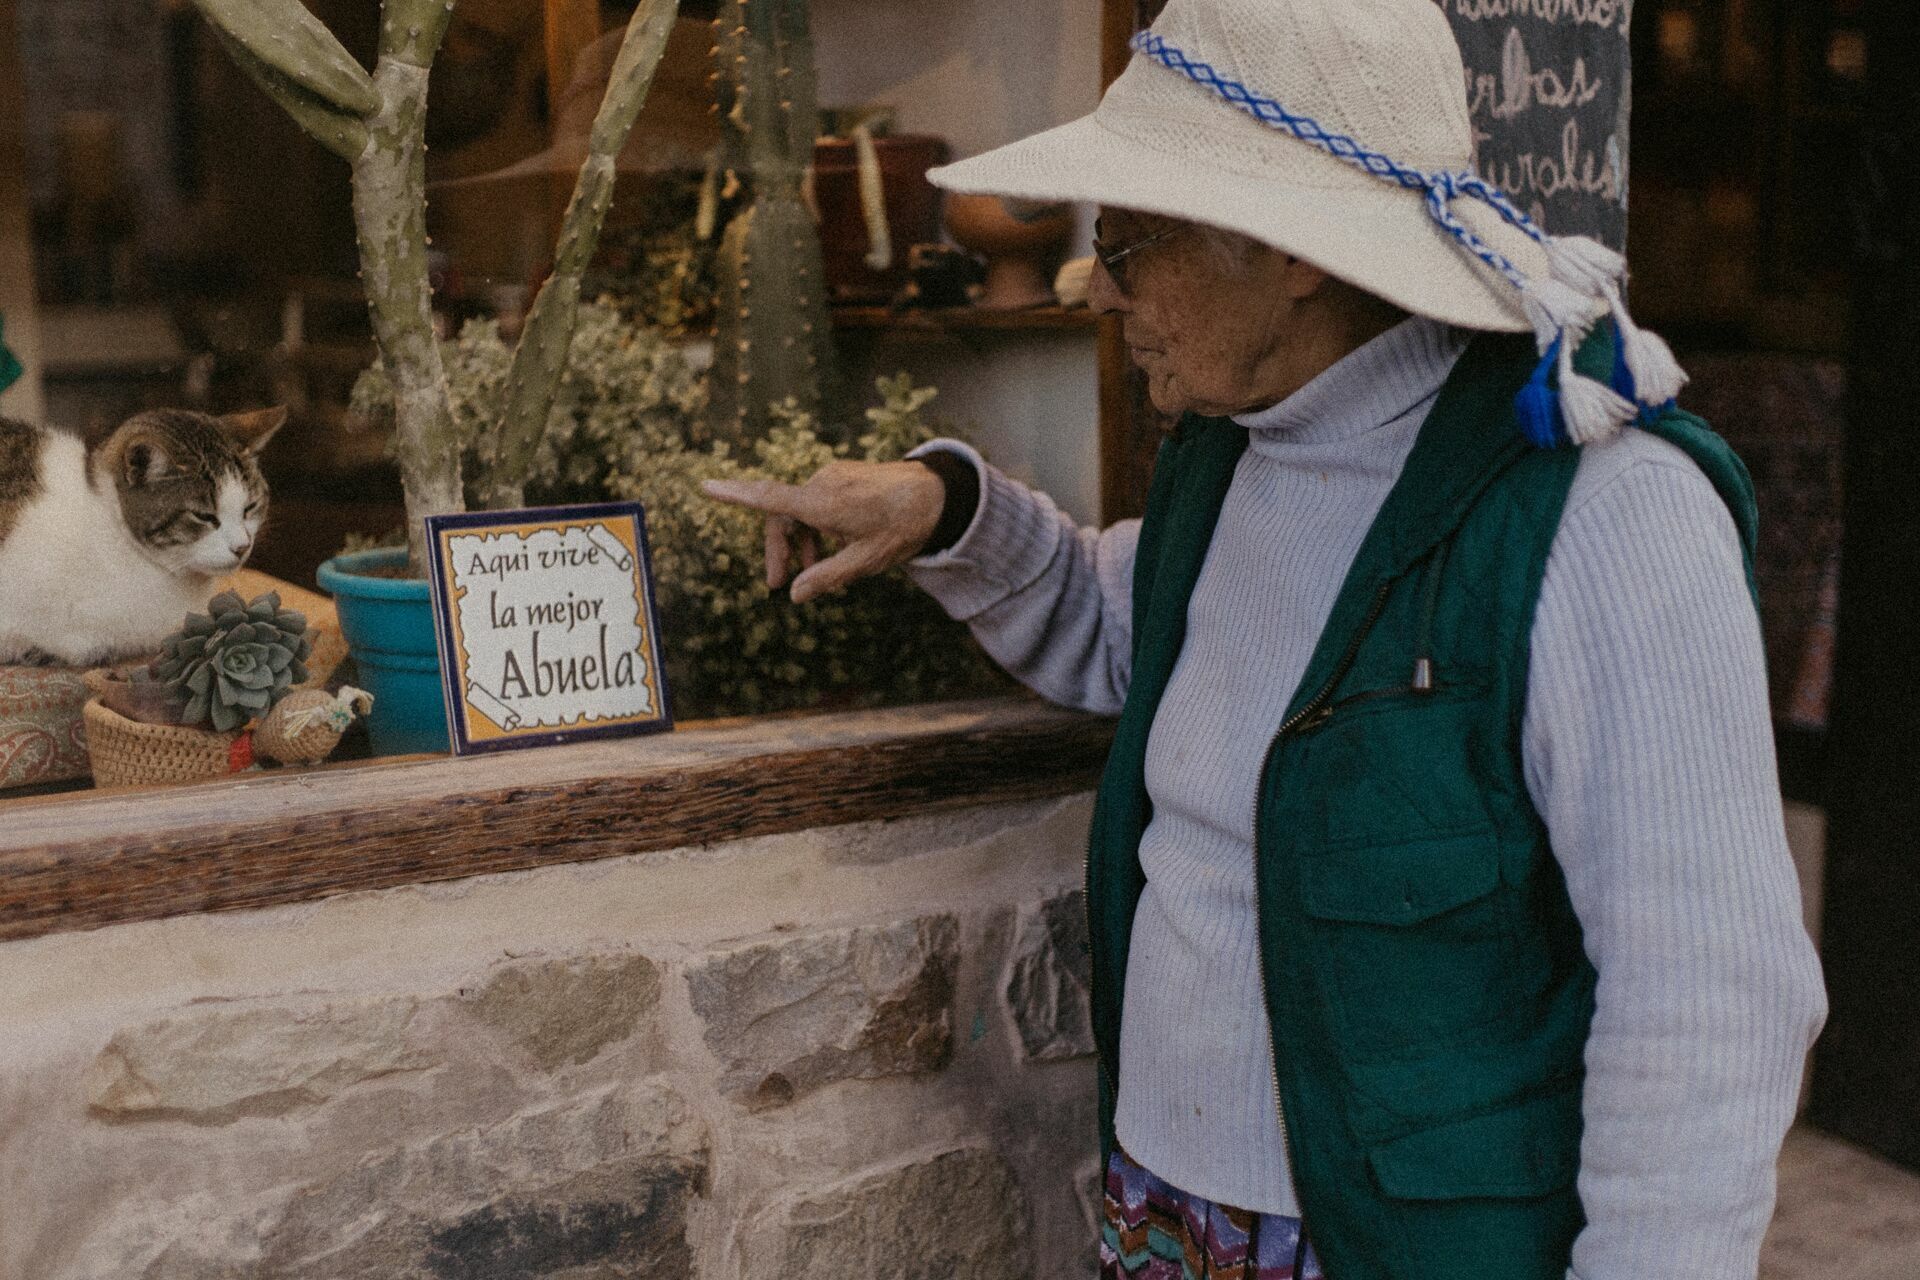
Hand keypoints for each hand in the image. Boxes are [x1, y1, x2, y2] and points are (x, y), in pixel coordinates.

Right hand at [701, 460, 945, 603]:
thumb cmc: (903, 528)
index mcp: (822, 504)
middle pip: (782, 516)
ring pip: (801, 510)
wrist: (938, 494)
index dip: (735, 495)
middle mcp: (822, 484)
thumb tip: (794, 595)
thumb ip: (827, 577)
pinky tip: (835, 547)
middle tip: (776, 584)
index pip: (769, 498)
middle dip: (778, 550)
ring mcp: (833, 476)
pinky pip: (818, 501)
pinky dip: (817, 526)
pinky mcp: (843, 475)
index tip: (706, 485)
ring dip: (800, 541)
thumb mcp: (865, 561)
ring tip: (813, 571)